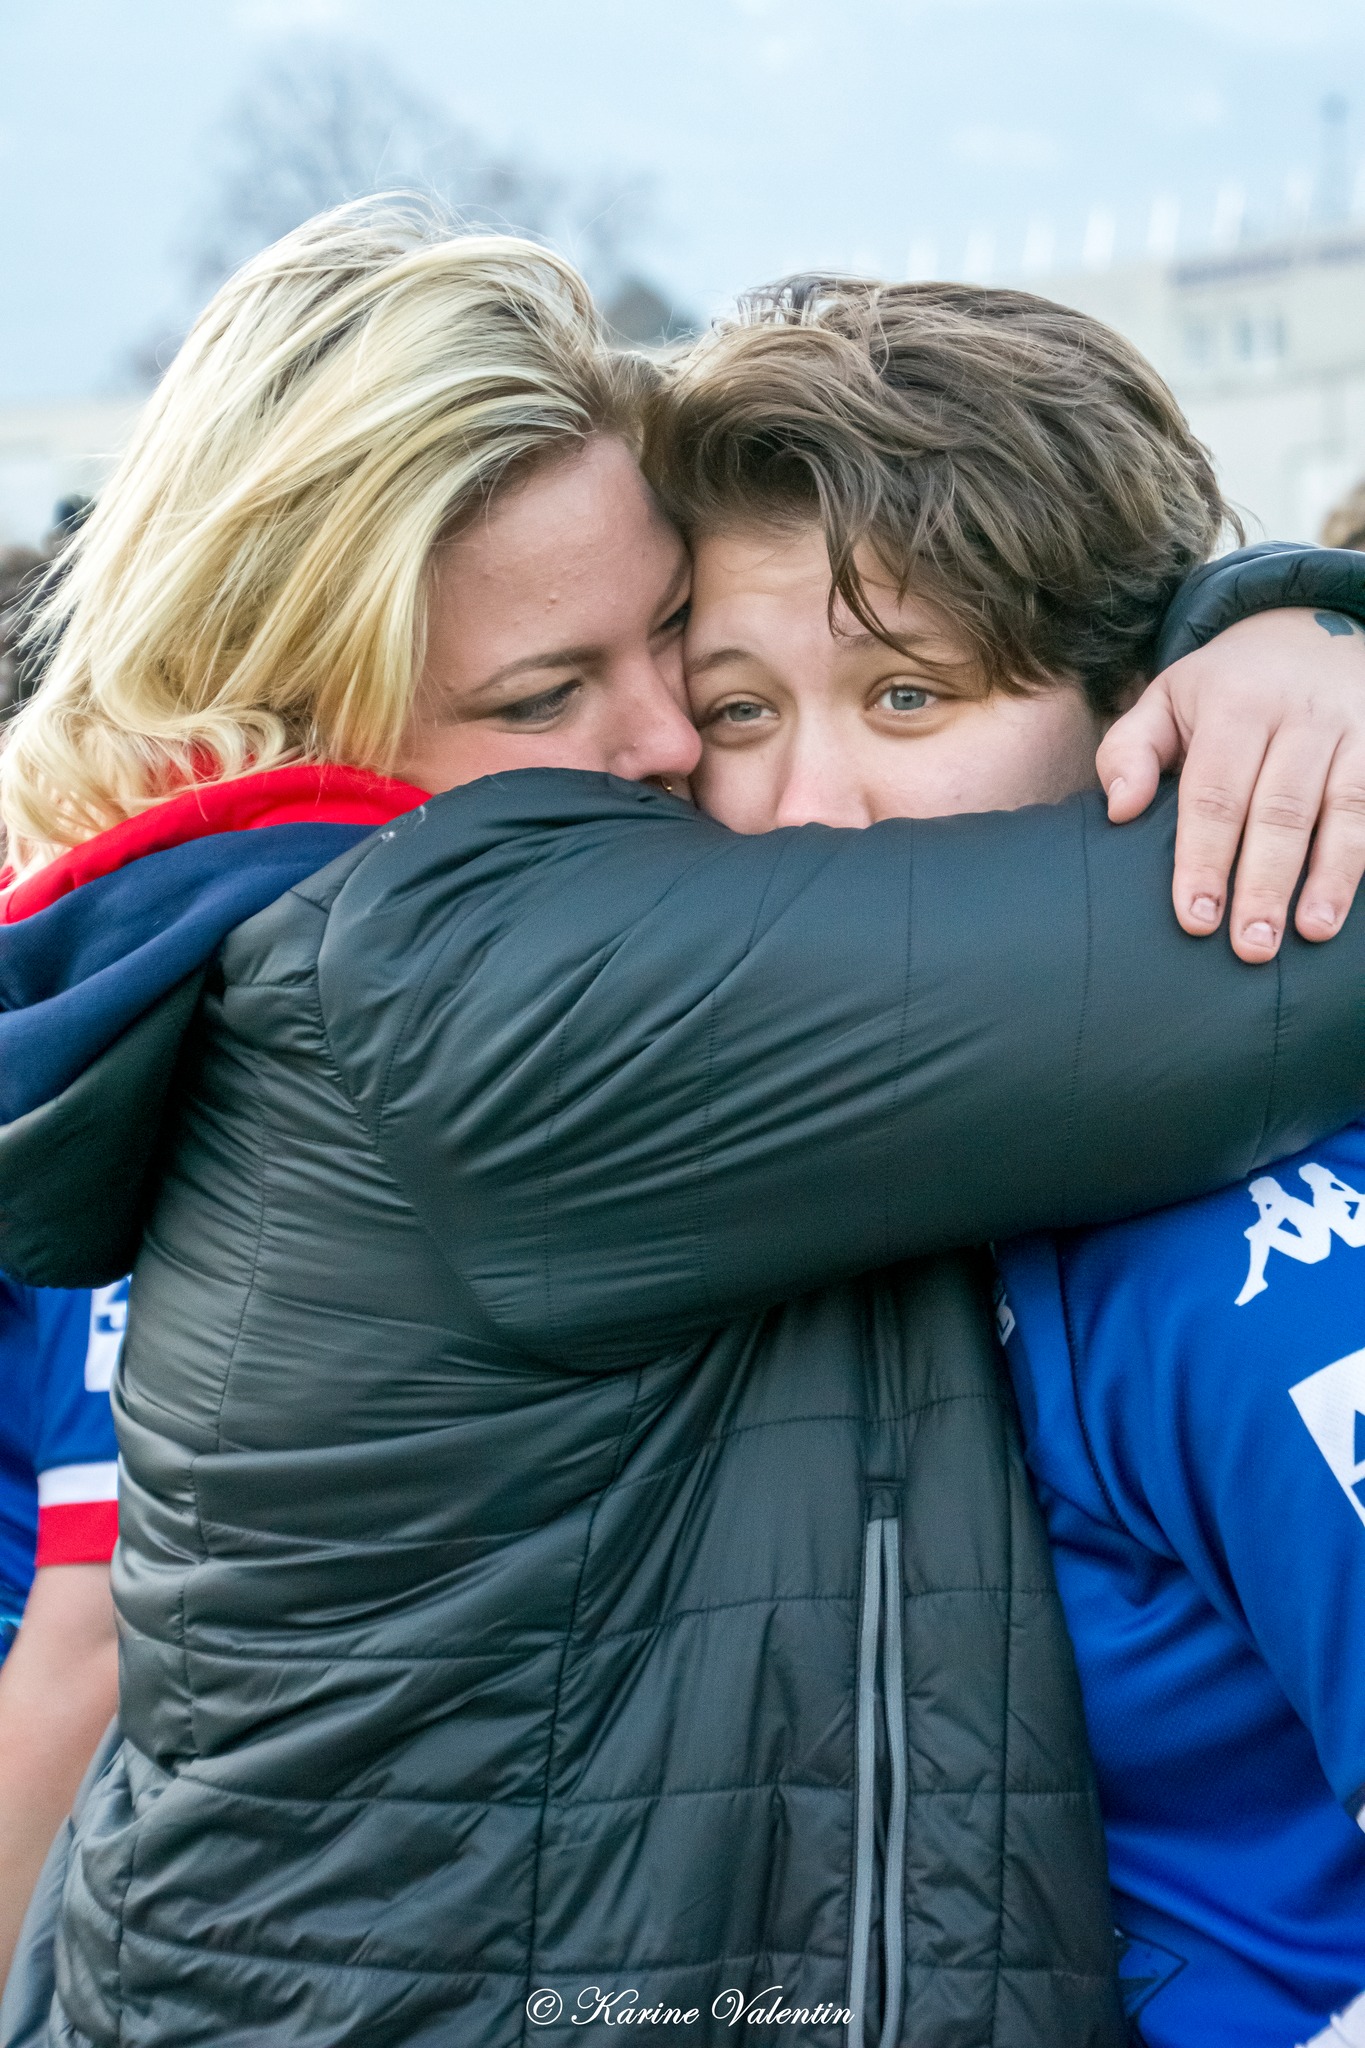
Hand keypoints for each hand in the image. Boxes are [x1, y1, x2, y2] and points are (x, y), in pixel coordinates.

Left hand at [1097, 607, 1364, 961]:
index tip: (1195, 917)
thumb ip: (1129, 751)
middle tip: (1250, 946)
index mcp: (1236, 703)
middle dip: (1265, 883)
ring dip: (1331, 877)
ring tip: (1312, 933)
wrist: (1308, 629)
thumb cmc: (1222, 690)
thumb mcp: (1165, 700)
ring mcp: (1354, 729)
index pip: (1216, 792)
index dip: (1204, 858)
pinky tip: (1351, 903)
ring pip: (1347, 810)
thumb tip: (1119, 811)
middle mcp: (1301, 715)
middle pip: (1282, 810)